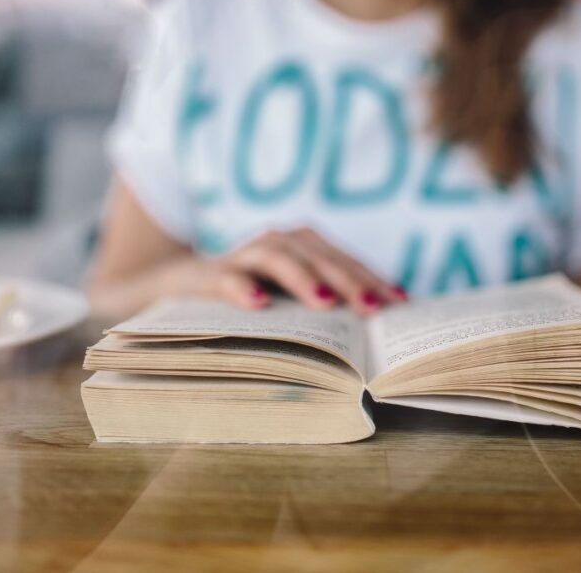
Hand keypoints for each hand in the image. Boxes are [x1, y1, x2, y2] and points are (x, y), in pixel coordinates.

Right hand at [170, 227, 405, 314]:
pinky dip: (241, 287)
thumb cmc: (253, 297)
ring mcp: (241, 258)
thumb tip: (376, 336)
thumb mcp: (290, 303)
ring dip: (302, 278)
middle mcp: (275, 243)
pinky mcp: (207, 276)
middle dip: (346, 280)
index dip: (372, 278)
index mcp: (303, 247)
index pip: (344, 261)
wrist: (181, 288)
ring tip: (325, 304)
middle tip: (372, 308)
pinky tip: (259, 303)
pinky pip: (224, 278)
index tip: (400, 302)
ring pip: (276, 257)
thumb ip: (324, 307)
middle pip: (317, 256)